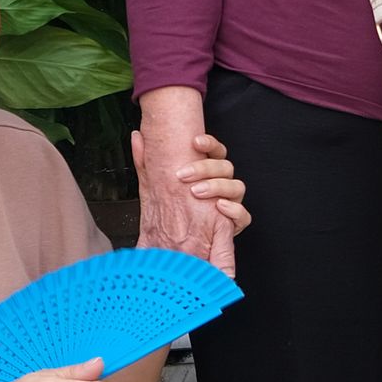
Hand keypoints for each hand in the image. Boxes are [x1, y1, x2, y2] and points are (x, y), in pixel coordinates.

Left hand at [134, 95, 249, 276]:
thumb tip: (137, 137)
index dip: (209, 143)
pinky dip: (234, 210)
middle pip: (225, 166)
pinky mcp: (234, 223)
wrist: (171, 245)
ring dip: (217, 186)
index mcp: (208, 171)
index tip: (194, 142)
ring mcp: (230, 202)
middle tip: (184, 175)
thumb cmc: (167, 210)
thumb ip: (146, 161)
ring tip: (197, 191)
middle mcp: (222, 183)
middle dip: (206, 168)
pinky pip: (243, 215)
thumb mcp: (152, 185)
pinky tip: (219, 206)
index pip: (216, 151)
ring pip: (237, 186)